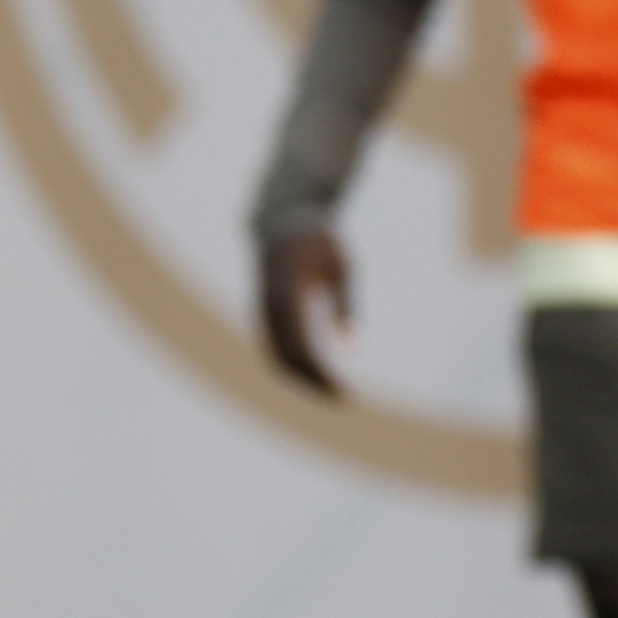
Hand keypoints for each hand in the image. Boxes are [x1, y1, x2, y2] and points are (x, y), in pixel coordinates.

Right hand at [258, 229, 352, 394]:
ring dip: (303, 378)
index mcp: (290, 297)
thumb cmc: (321, 242)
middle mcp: (271, 309)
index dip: (323, 377)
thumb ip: (348, 307)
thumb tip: (354, 348)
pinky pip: (275, 347)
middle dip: (314, 384)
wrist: (285, 220)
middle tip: (343, 398)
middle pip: (288, 361)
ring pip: (277, 357)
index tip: (347, 393)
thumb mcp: (344, 269)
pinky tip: (315, 372)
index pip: (304, 351)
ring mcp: (263, 312)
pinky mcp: (264, 313)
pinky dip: (293, 365)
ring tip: (332, 389)